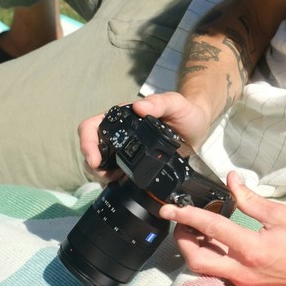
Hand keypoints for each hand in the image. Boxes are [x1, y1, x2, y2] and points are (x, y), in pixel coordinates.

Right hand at [77, 91, 212, 181]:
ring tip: (115, 180)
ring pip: (99, 164)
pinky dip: (113, 181)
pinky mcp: (133, 164)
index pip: (91, 126)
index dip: (87, 143)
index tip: (95, 160)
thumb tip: (139, 106)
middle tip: (107, 176)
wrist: (197, 128)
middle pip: (91, 149)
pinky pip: (115, 174)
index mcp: (123, 118)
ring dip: (101, 174)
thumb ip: (160, 102)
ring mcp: (125, 149)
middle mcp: (120, 133)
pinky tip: (122, 184)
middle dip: (92, 165)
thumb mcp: (176, 104)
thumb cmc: (186, 112)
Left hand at [160, 171, 285, 285]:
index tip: (171, 209)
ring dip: (196, 249)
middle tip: (179, 223)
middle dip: (182, 241)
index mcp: (252, 249)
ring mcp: (245, 282)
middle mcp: (244, 270)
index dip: (187, 216)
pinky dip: (213, 256)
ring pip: (207, 269)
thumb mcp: (281, 215)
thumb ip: (251, 199)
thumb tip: (232, 181)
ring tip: (196, 230)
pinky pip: (222, 273)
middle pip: (197, 260)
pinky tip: (217, 241)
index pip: (211, 229)